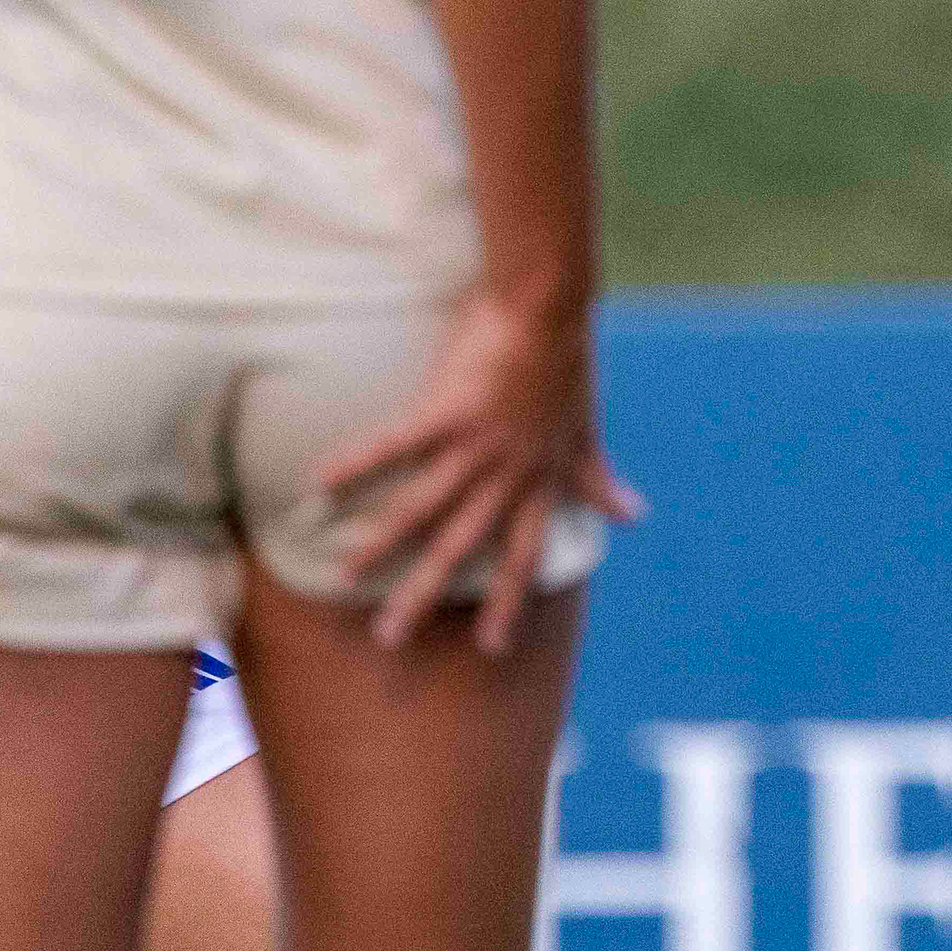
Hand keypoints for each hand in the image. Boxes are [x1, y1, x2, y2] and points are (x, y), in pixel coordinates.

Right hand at [318, 289, 644, 653]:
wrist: (549, 303)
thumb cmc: (566, 362)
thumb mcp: (586, 429)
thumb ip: (597, 476)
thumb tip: (633, 515)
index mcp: (539, 478)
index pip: (526, 554)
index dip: (510, 601)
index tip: (493, 646)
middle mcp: (508, 472)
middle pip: (463, 545)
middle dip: (426, 593)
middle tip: (391, 637)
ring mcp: (476, 444)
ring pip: (423, 507)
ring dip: (382, 544)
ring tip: (344, 575)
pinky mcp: (447, 409)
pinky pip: (394, 444)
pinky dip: (356, 463)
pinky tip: (318, 485)